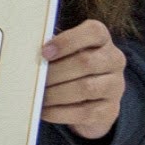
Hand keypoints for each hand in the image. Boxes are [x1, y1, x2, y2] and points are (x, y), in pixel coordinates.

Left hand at [40, 19, 126, 142]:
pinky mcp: (110, 110)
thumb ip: (53, 51)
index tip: (44, 52)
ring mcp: (115, 86)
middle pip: (86, 62)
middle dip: (56, 72)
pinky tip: (45, 110)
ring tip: (39, 95)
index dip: (67, 41)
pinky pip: (84, 112)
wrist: (92, 100)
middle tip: (34, 79)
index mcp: (103, 39)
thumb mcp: (66, 53)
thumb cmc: (71, 68)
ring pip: (86, 88)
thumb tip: (29, 57)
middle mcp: (114, 60)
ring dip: (57, 93)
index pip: (93, 32)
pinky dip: (60, 112)